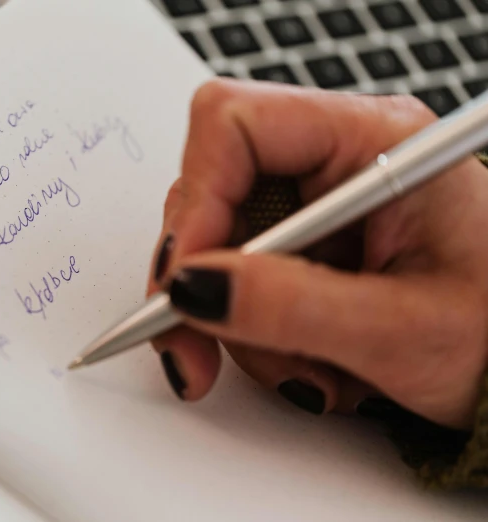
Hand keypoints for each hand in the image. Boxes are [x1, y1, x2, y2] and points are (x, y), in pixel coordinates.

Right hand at [147, 79, 487, 429]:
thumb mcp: (401, 329)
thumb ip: (292, 306)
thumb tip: (193, 288)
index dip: (197, 198)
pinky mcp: (305, 248)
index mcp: (374, 142)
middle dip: (198, 280)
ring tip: (306, 368)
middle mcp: (336, 162)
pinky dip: (253, 332)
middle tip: (192, 346)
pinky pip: (237, 280)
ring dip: (237, 322)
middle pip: (211, 191)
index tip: (185, 277)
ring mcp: (315, 207)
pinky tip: (308, 360)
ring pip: (216, 248)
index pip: (236, 125)